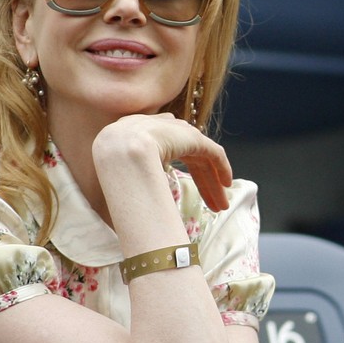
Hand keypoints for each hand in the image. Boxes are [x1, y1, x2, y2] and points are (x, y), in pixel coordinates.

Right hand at [94, 113, 232, 211]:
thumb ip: (138, 181)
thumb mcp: (126, 173)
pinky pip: (213, 153)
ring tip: (222, 205)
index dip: (186, 175)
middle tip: (214, 206)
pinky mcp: (192, 137)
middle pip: (191, 159)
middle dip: (203, 184)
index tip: (193, 195)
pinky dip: (222, 168)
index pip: (173, 155)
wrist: (120, 149)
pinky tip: (228, 184)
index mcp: (148, 136)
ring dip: (213, 183)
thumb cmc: (115, 167)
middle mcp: (165, 131)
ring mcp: (179, 133)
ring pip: (203, 159)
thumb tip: (139, 211)